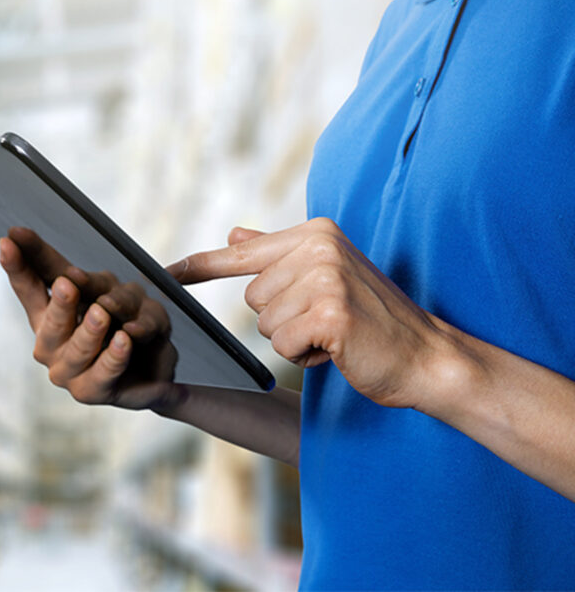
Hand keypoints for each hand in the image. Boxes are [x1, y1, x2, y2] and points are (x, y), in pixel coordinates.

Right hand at [0, 227, 185, 411]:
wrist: (151, 364)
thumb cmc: (120, 319)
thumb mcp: (102, 288)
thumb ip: (82, 279)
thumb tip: (57, 264)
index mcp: (46, 316)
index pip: (28, 288)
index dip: (18, 266)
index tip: (9, 241)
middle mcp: (51, 347)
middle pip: (52, 324)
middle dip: (61, 305)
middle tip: (68, 284)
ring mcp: (71, 372)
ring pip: (80, 349)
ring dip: (91, 331)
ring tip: (102, 313)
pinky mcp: (97, 391)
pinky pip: (106, 372)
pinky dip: (115, 356)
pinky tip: (124, 340)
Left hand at [167, 218, 454, 409]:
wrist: (427, 357)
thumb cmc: (373, 321)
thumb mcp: (326, 278)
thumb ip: (278, 255)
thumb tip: (235, 234)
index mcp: (315, 234)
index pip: (242, 253)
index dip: (199, 266)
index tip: (163, 273)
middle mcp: (319, 247)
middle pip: (251, 298)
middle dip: (282, 319)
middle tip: (327, 321)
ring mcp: (325, 277)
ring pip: (265, 324)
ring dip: (294, 340)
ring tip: (335, 334)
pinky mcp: (330, 313)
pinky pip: (281, 345)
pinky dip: (304, 357)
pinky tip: (337, 349)